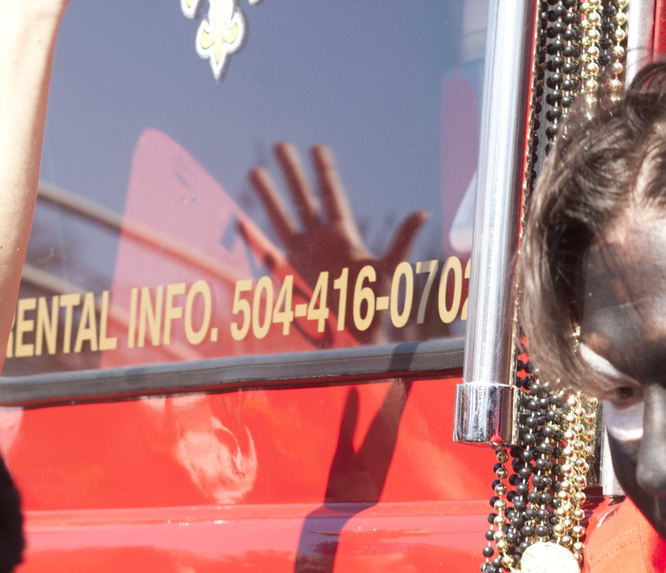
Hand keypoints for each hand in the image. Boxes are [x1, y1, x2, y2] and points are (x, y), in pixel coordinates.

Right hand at [240, 143, 430, 346]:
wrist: (357, 335)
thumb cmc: (377, 305)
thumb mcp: (392, 269)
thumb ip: (402, 240)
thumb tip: (422, 213)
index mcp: (344, 236)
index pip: (332, 195)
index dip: (324, 171)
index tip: (317, 147)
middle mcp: (322, 240)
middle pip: (303, 198)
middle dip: (292, 172)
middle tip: (280, 144)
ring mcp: (305, 255)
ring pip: (282, 218)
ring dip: (268, 195)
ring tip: (254, 170)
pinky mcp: (293, 273)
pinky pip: (270, 250)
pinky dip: (256, 236)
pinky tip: (242, 221)